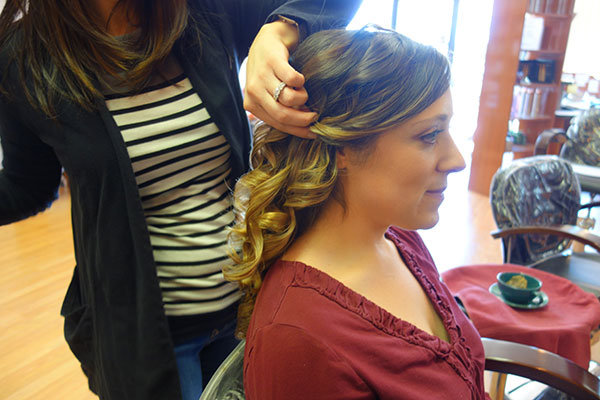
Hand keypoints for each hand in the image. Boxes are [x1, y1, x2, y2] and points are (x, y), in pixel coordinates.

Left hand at [244, 20, 316, 138]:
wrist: (268, 39)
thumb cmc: (270, 70)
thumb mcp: (268, 92)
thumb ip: (278, 109)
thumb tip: (302, 127)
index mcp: (251, 103)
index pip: (277, 124)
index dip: (298, 130)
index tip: (313, 133)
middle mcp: (253, 91)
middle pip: (282, 115)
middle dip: (303, 119)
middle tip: (315, 116)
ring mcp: (261, 76)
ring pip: (288, 99)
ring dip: (302, 97)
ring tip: (303, 91)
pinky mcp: (272, 61)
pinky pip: (293, 80)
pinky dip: (301, 81)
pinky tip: (300, 78)